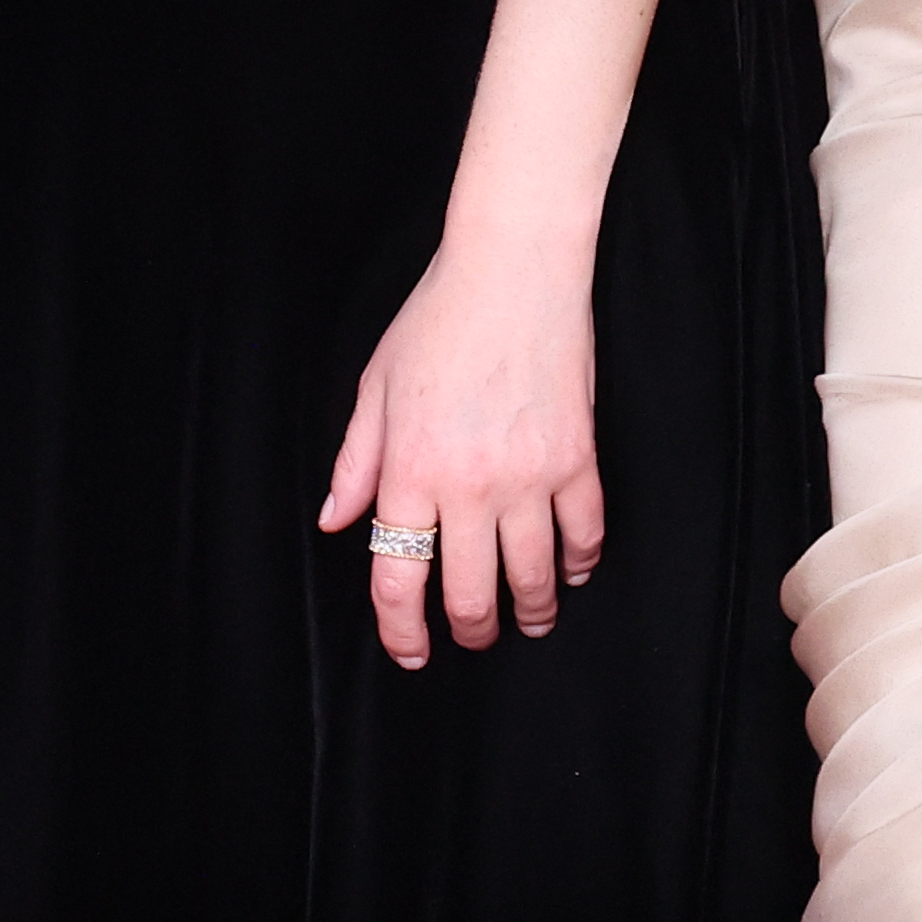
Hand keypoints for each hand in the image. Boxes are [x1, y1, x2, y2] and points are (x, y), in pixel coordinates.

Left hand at [314, 236, 602, 670]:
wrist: (513, 269)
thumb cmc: (438, 319)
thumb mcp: (377, 387)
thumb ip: (356, 462)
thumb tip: (337, 521)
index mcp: (412, 471)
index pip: (399, 578)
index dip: (402, 630)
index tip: (412, 651)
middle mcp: (470, 485)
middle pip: (471, 594)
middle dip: (471, 631)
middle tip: (473, 636)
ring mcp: (530, 475)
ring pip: (533, 577)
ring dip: (531, 611)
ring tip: (531, 619)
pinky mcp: (577, 458)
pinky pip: (585, 533)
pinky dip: (579, 562)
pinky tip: (571, 570)